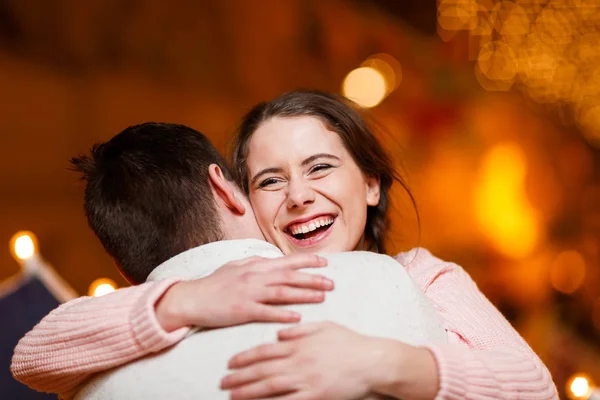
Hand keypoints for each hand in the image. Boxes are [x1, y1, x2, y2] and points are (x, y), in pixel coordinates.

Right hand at [156, 254, 333, 330]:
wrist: (193, 298)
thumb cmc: (215, 283)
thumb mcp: (236, 266)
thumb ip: (256, 262)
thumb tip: (273, 258)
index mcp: (255, 265)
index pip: (287, 261)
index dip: (308, 261)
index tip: (325, 262)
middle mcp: (255, 276)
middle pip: (290, 277)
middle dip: (313, 279)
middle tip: (332, 283)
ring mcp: (249, 293)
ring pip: (282, 292)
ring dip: (304, 294)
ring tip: (322, 297)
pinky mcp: (242, 310)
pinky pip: (266, 312)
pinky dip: (283, 314)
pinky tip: (297, 317)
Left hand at [221, 322, 384, 399]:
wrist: (372, 360)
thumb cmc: (349, 342)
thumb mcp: (324, 326)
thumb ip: (299, 329)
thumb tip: (278, 332)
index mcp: (299, 343)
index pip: (265, 350)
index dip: (245, 357)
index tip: (230, 362)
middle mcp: (298, 361)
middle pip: (262, 369)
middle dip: (240, 376)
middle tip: (223, 382)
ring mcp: (306, 379)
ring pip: (270, 386)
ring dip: (248, 391)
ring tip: (232, 395)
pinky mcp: (315, 396)